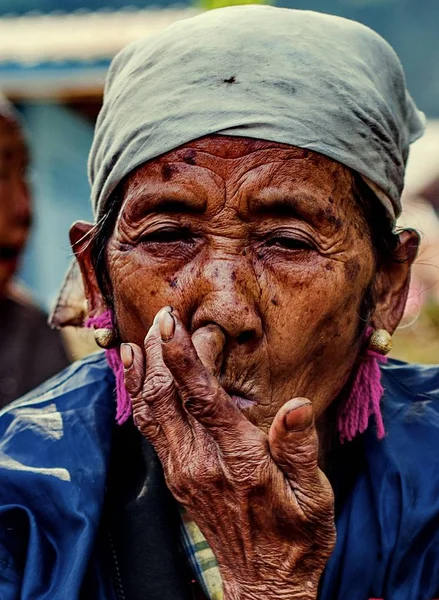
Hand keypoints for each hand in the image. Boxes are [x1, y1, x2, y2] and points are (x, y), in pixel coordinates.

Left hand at [122, 307, 335, 599]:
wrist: (263, 582)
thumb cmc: (294, 536)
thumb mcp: (314, 495)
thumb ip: (300, 448)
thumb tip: (298, 406)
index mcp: (239, 459)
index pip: (203, 399)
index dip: (184, 358)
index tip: (172, 324)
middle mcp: (201, 462)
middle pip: (167, 397)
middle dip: (161, 353)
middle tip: (163, 316)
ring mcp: (182, 470)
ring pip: (151, 411)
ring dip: (144, 372)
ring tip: (144, 338)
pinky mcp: (176, 475)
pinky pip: (149, 429)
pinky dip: (139, 397)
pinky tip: (138, 376)